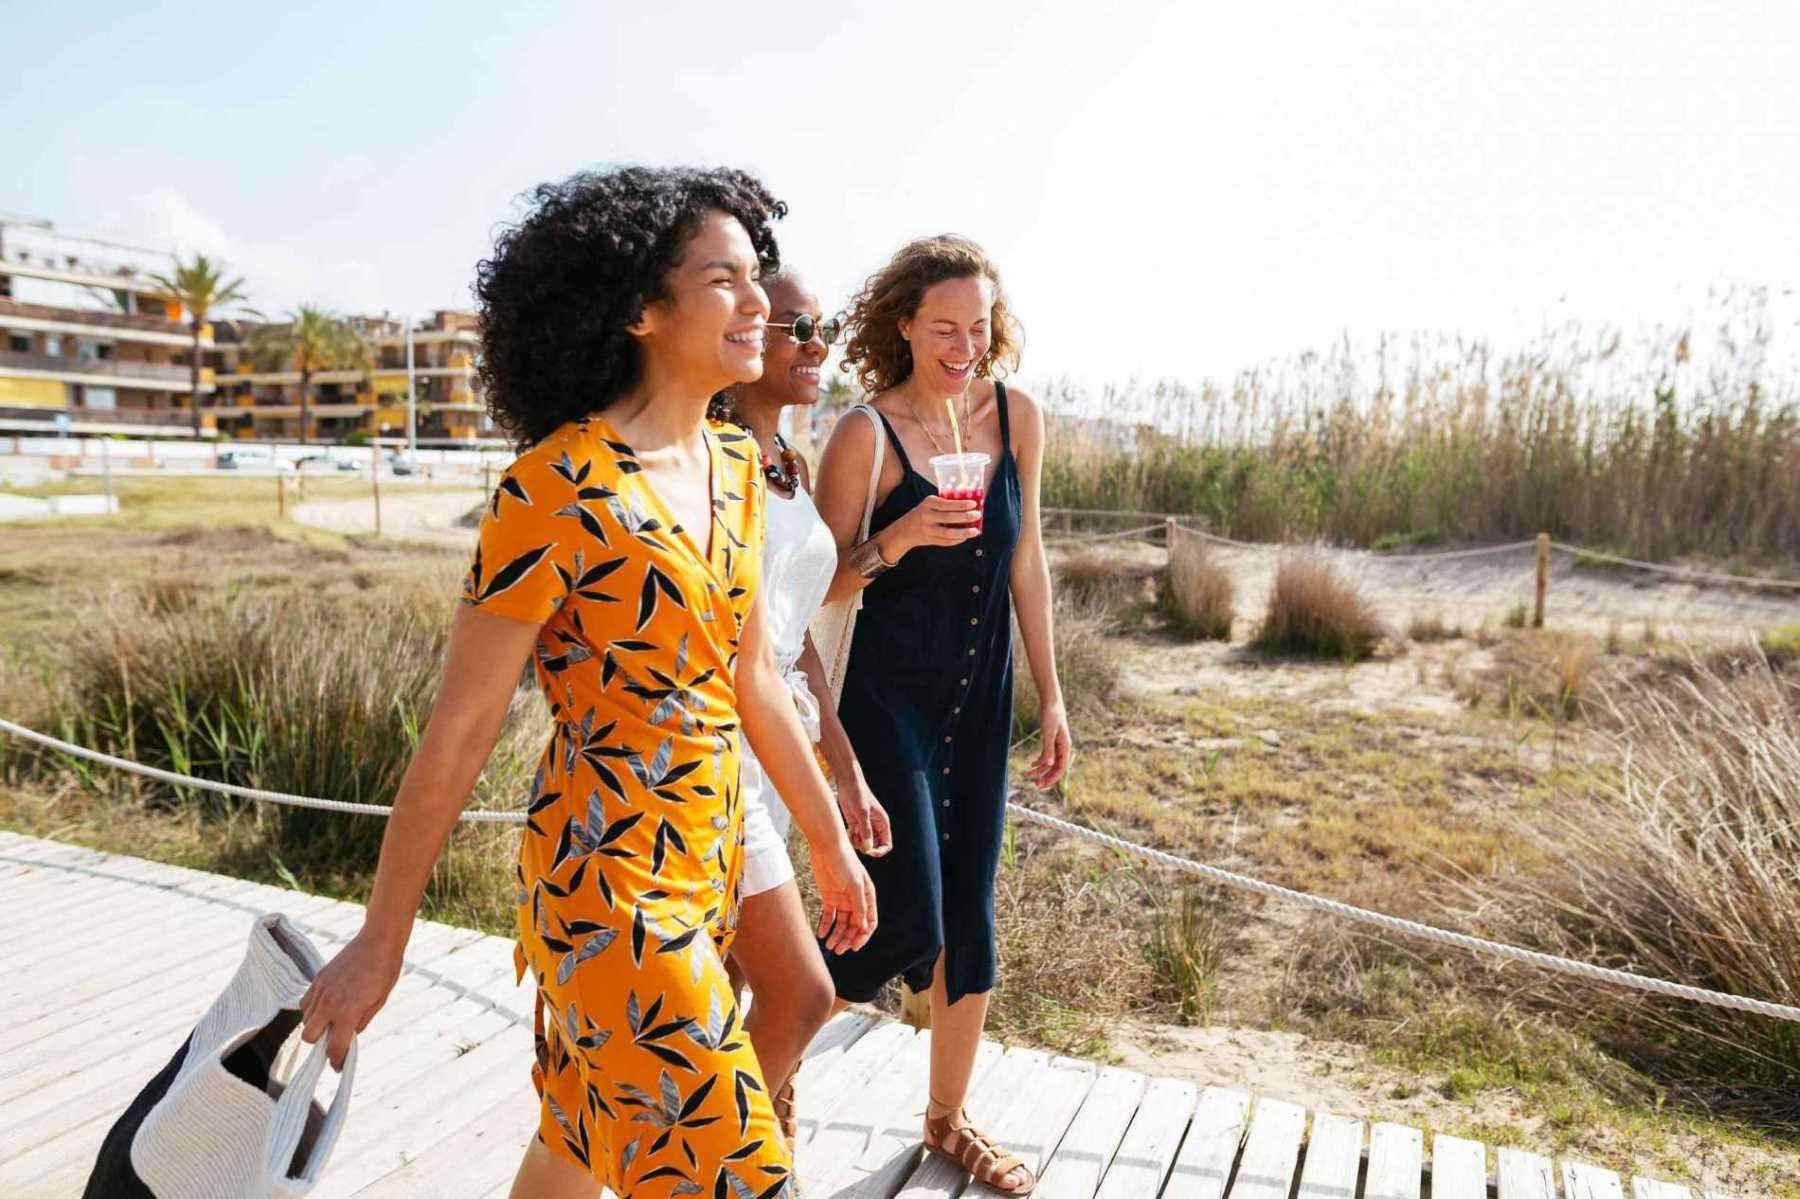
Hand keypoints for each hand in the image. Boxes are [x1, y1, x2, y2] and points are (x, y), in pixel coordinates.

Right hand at [299, 928, 404, 1068]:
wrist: (378, 941)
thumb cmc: (384, 971)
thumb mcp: (379, 1002)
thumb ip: (360, 1023)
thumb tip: (349, 1036)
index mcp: (347, 1012)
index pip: (334, 1048)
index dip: (336, 1061)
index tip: (339, 1065)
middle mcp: (329, 1003)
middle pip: (310, 1037)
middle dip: (321, 1043)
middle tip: (334, 1039)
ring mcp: (320, 990)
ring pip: (305, 1020)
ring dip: (316, 1026)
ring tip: (332, 1020)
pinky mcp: (317, 979)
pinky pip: (305, 1003)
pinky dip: (312, 1009)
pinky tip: (326, 1006)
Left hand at [808, 835, 877, 953]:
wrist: (826, 846)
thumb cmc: (844, 862)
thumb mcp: (854, 884)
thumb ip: (859, 905)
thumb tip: (863, 927)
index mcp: (867, 896)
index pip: (869, 922)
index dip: (863, 936)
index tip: (854, 947)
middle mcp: (856, 900)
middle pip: (854, 925)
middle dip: (848, 939)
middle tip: (838, 950)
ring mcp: (842, 899)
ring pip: (841, 923)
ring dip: (836, 935)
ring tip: (829, 945)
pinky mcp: (829, 896)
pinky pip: (828, 916)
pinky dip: (825, 926)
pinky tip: (821, 935)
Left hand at [837, 776, 893, 857]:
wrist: (848, 784)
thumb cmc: (858, 795)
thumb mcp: (862, 812)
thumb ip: (866, 830)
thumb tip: (868, 847)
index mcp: (882, 823)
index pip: (887, 844)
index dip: (880, 851)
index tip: (870, 852)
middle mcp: (875, 826)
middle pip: (875, 846)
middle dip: (867, 848)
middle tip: (859, 844)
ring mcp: (865, 826)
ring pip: (864, 843)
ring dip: (858, 843)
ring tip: (853, 833)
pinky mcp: (855, 824)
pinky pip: (855, 838)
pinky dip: (851, 838)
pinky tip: (849, 830)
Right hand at [881, 495, 979, 555]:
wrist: (903, 530)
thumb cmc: (921, 514)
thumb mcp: (928, 504)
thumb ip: (944, 504)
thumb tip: (968, 504)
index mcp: (928, 504)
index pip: (947, 504)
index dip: (961, 504)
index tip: (973, 504)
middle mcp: (927, 516)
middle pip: (949, 517)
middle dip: (965, 517)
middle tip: (978, 515)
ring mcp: (928, 530)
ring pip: (948, 532)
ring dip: (963, 532)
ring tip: (975, 531)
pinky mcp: (929, 540)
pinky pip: (945, 541)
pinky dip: (957, 540)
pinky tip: (965, 537)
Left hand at [1026, 702, 1073, 789]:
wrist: (1051, 702)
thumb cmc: (1051, 716)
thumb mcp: (1049, 733)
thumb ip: (1049, 749)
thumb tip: (1050, 765)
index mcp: (1065, 747)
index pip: (1061, 768)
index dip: (1052, 778)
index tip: (1042, 785)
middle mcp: (1062, 748)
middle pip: (1055, 768)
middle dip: (1045, 777)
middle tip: (1035, 785)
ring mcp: (1057, 745)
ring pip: (1049, 763)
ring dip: (1039, 769)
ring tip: (1027, 774)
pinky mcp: (1051, 741)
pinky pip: (1046, 755)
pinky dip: (1039, 761)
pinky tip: (1031, 764)